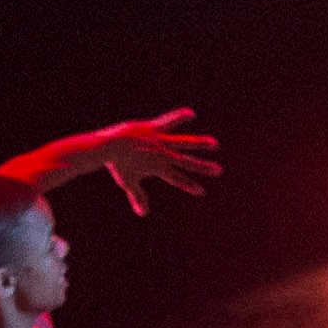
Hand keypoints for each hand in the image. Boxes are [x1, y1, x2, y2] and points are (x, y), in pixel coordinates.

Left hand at [85, 109, 221, 215]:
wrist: (109, 146)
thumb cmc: (117, 164)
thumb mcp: (128, 182)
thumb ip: (138, 197)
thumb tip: (143, 213)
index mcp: (158, 168)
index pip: (178, 179)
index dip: (189, 185)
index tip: (201, 191)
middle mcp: (163, 156)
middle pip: (187, 163)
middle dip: (203, 168)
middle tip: (218, 171)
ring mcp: (160, 142)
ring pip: (185, 143)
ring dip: (200, 144)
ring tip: (215, 144)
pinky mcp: (155, 129)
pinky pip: (169, 122)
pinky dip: (179, 117)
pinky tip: (191, 113)